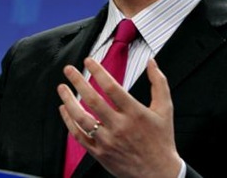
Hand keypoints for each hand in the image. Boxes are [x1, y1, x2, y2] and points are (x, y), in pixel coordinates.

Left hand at [57, 58, 181, 177]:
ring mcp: (108, 141)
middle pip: (93, 101)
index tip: (88, 60)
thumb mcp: (165, 109)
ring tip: (62, 88)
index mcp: (135, 113)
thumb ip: (159, 83)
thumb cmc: (161, 139)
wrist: (159, 173)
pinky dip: (69, 122)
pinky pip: (79, 136)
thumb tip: (151, 62)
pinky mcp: (100, 153)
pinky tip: (64, 109)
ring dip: (68, 101)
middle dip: (78, 82)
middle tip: (68, 69)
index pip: (112, 88)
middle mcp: (120, 127)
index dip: (98, 71)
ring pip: (82, 119)